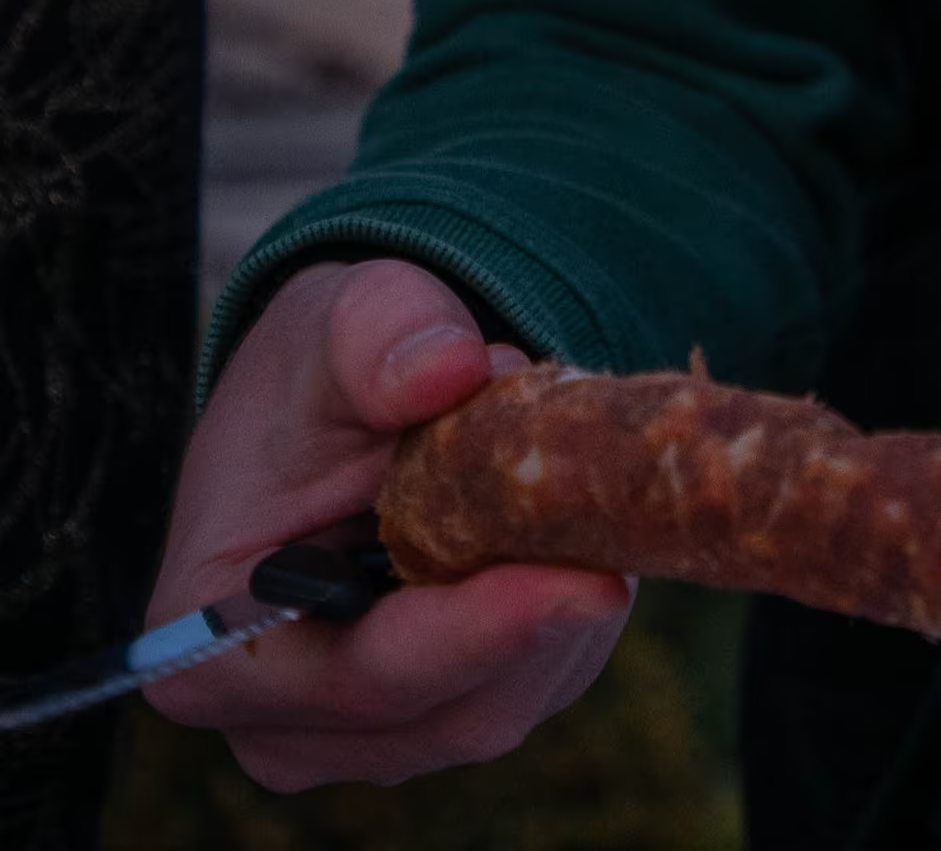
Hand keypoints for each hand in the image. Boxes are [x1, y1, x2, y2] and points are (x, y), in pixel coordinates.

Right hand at [147, 259, 632, 788]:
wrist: (346, 395)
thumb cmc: (324, 366)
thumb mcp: (340, 319)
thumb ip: (381, 336)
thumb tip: (451, 368)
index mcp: (215, 641)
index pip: (356, 674)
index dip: (475, 634)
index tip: (588, 580)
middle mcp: (281, 719)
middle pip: (450, 708)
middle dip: (548, 611)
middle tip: (616, 501)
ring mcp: (365, 731)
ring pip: (507, 700)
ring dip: (570, 607)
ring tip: (582, 488)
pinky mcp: (439, 714)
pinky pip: (533, 684)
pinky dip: (574, 612)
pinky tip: (579, 529)